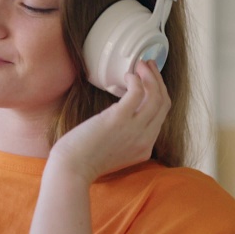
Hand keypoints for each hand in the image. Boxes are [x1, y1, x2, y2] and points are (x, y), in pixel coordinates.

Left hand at [48, 60, 170, 182]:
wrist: (71, 169)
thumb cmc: (83, 159)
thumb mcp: (114, 151)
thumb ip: (124, 137)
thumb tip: (120, 114)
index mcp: (144, 148)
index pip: (161, 118)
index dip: (159, 95)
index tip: (151, 82)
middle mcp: (145, 140)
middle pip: (163, 105)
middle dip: (159, 81)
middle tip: (149, 66)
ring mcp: (134, 130)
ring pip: (156, 97)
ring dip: (151, 76)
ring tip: (141, 64)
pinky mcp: (119, 119)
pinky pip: (138, 92)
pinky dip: (136, 80)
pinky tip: (128, 75)